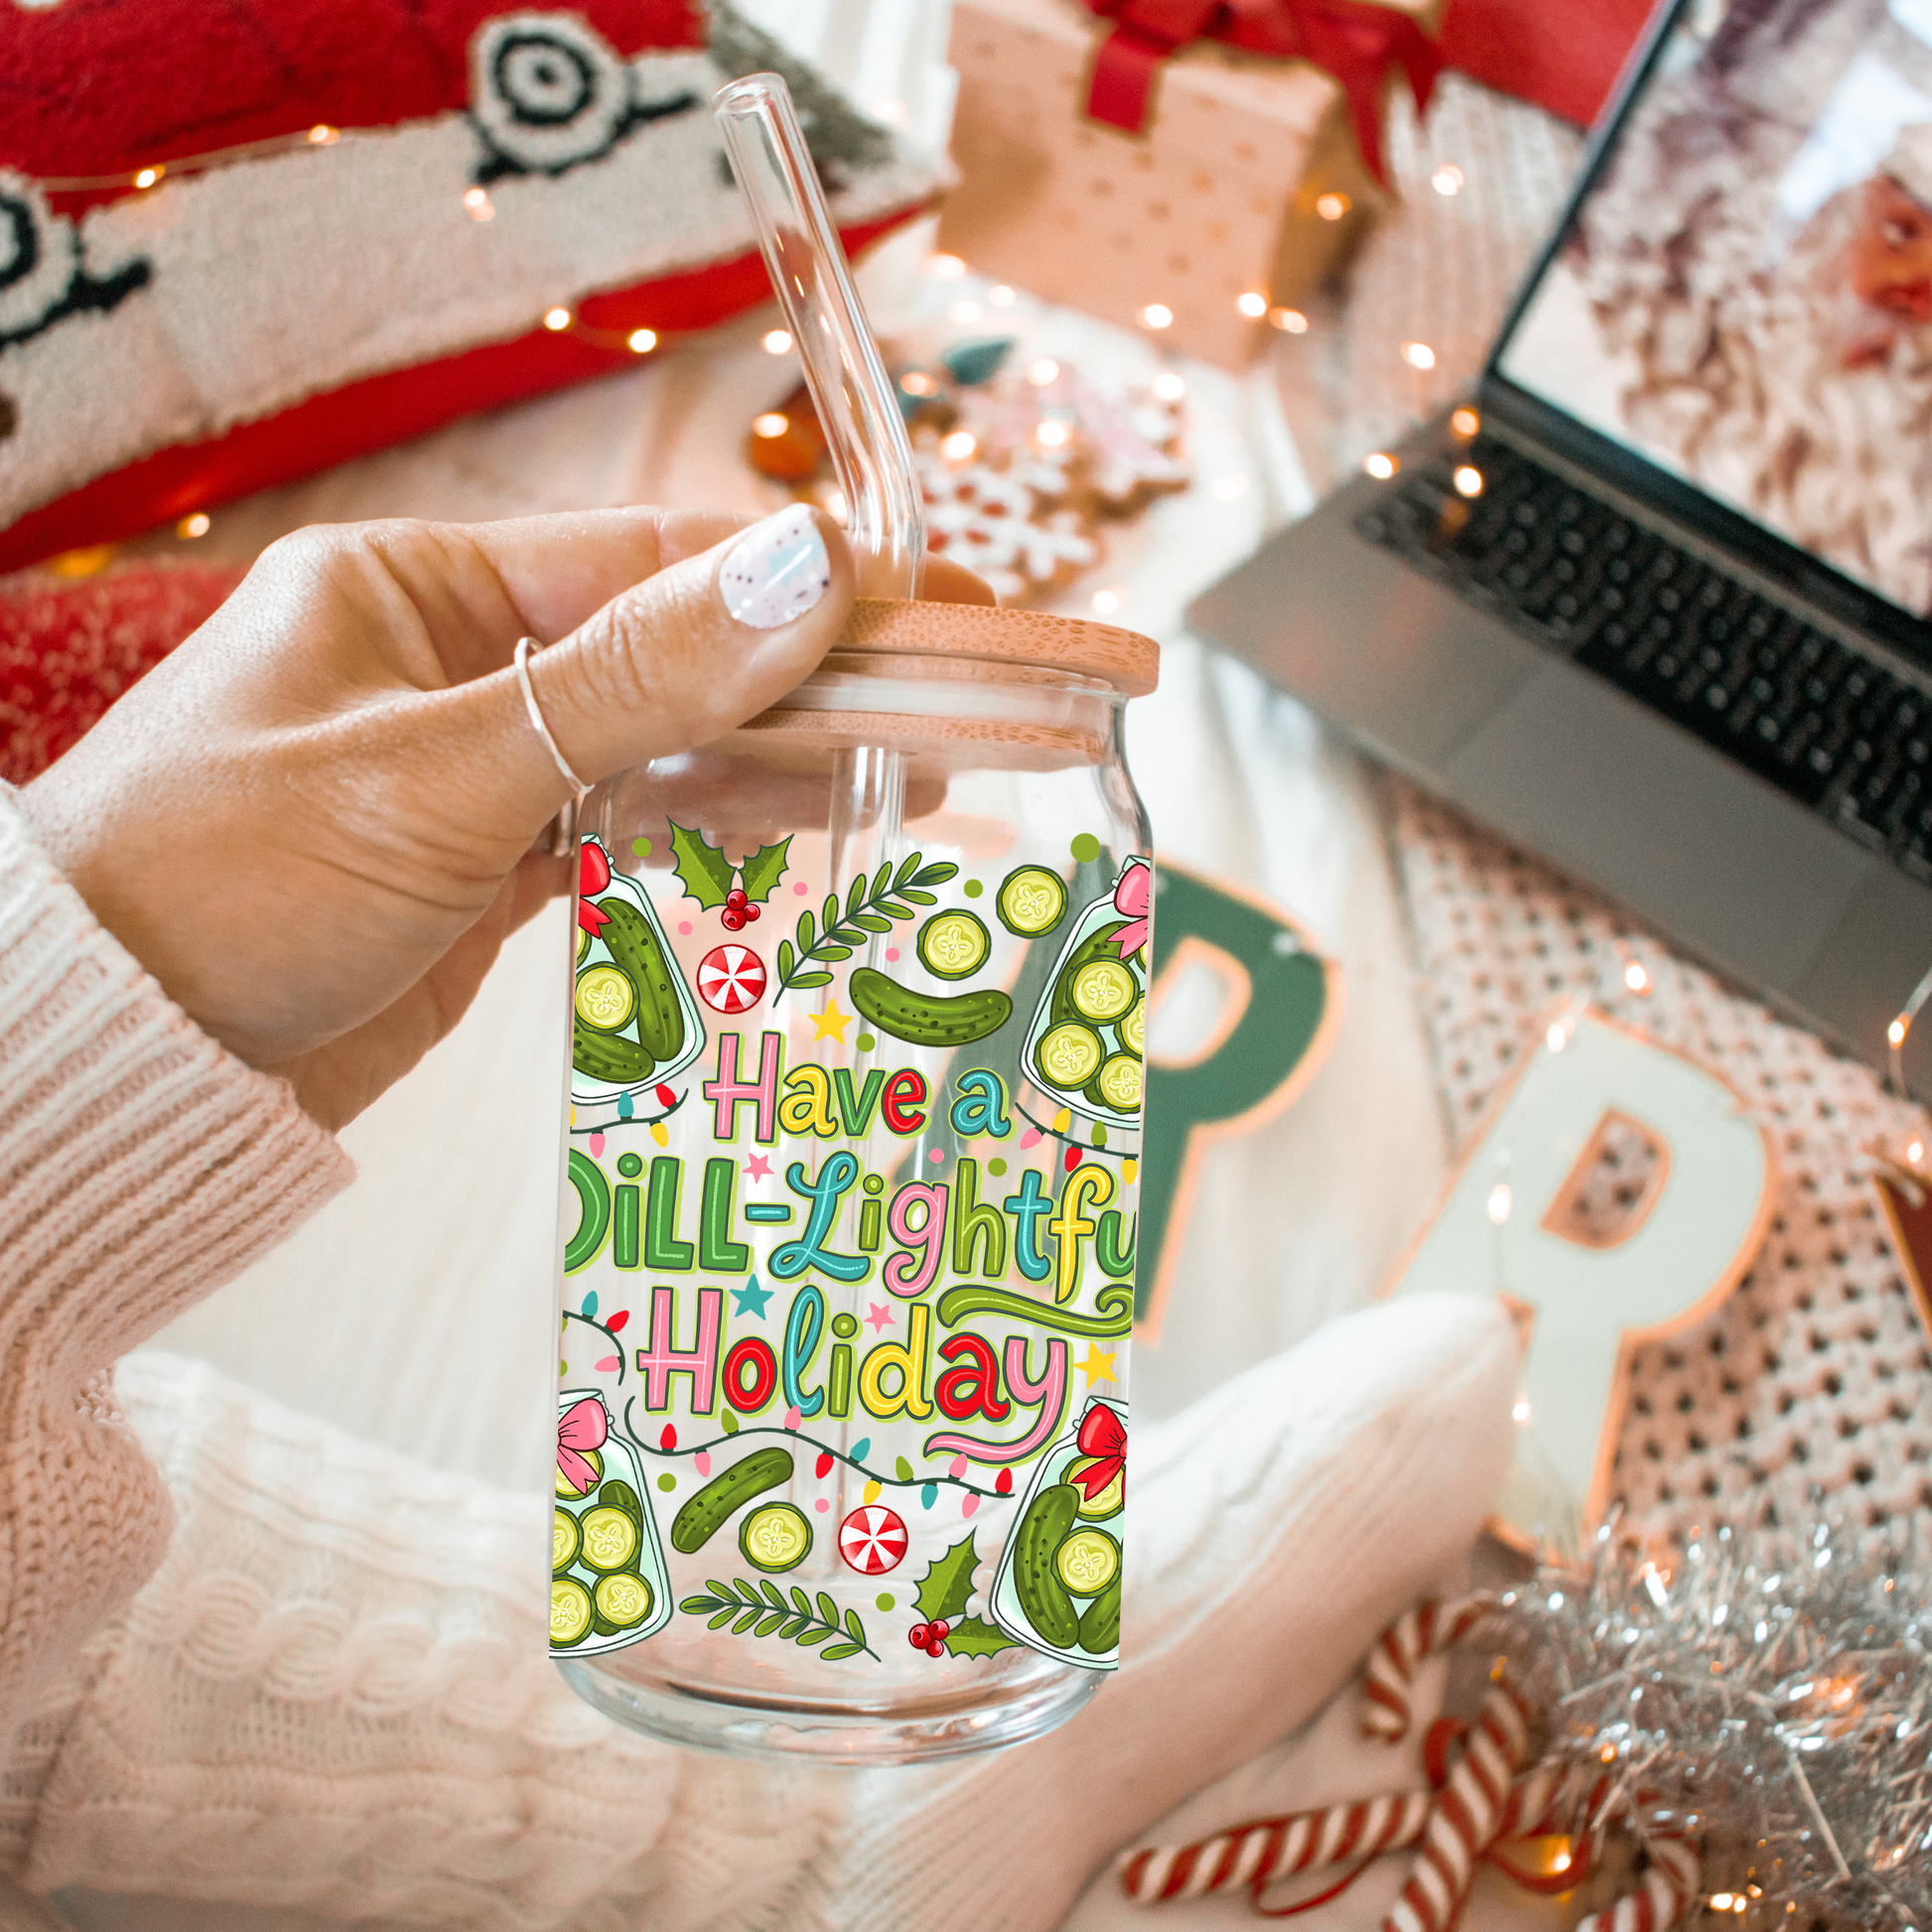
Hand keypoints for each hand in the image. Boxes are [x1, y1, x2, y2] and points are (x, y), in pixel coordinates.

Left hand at [18, 505, 990, 1129]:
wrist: (117, 1068)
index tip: (938, 608)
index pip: (655, 567)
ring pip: (668, 750)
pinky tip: (809, 833)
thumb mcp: (438, 771)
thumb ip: (631, 680)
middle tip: (972, 702)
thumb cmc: (224, 885)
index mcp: (419, 589)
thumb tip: (808, 569)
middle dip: (822, 682)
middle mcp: (455, 663)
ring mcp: (478, 770)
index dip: (807, 589)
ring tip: (921, 774)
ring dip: (786, 763)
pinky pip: (630, 830)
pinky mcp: (489, 873)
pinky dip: (717, 834)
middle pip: (681, 657)